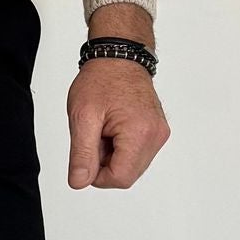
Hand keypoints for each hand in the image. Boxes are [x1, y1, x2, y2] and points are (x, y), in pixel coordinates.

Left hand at [67, 58, 169, 189]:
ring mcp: (159, 134)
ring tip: (104, 128)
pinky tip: (113, 128)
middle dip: (105, 162)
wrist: (118, 58)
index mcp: (140, 133)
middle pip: (127, 175)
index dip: (97, 174)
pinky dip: (121, 147)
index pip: (120, 178)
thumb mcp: (82, 117)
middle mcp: (156, 136)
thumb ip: (82, 153)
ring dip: (112, 155)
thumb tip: (79, 182)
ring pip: (131, 166)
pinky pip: (137, 154)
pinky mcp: (157, 132)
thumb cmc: (102, 80)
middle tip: (95, 134)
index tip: (87, 152)